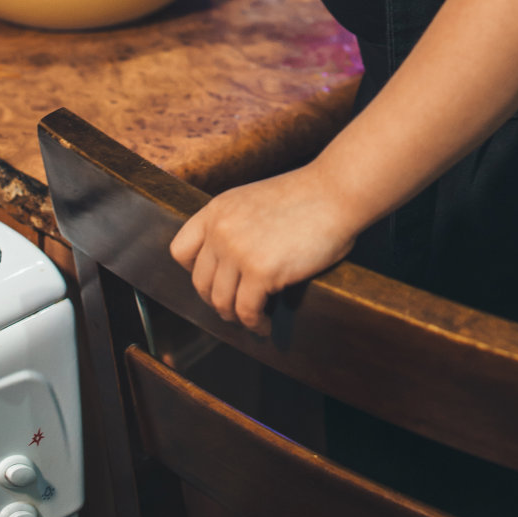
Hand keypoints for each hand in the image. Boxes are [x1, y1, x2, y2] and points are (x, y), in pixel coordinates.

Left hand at [171, 163, 358, 332]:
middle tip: (236, 307)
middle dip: (217, 300)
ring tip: (252, 319)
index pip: (181, 251)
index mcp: (218, 210)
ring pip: (221, 302)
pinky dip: (255, 324)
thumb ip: (235, 226)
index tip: (214, 281)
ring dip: (235, 316)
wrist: (337, 192)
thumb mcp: (254, 201)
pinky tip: (265, 324)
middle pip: (201, 283)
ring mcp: (238, 251)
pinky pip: (247, 311)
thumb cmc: (307, 197)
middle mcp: (221, 230)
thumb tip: (229, 265)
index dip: (196, 272)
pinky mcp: (260, 272)